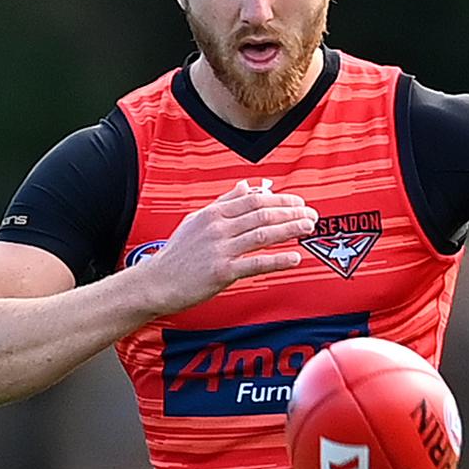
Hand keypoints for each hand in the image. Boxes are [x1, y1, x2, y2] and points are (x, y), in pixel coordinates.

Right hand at [134, 179, 317, 315]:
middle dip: (291, 212)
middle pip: (263, 214)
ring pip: (263, 234)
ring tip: (308, 228)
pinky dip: (277, 260)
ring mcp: (220, 249)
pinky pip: (256, 263)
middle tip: (311, 215)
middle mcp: (218, 227)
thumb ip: (223, 202)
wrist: (156, 282)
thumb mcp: (196, 220)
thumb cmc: (177, 254)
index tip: (299, 202)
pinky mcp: (222, 272)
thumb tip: (246, 186)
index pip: (254, 199)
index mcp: (214, 213)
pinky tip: (294, 258)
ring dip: (289, 229)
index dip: (281, 199)